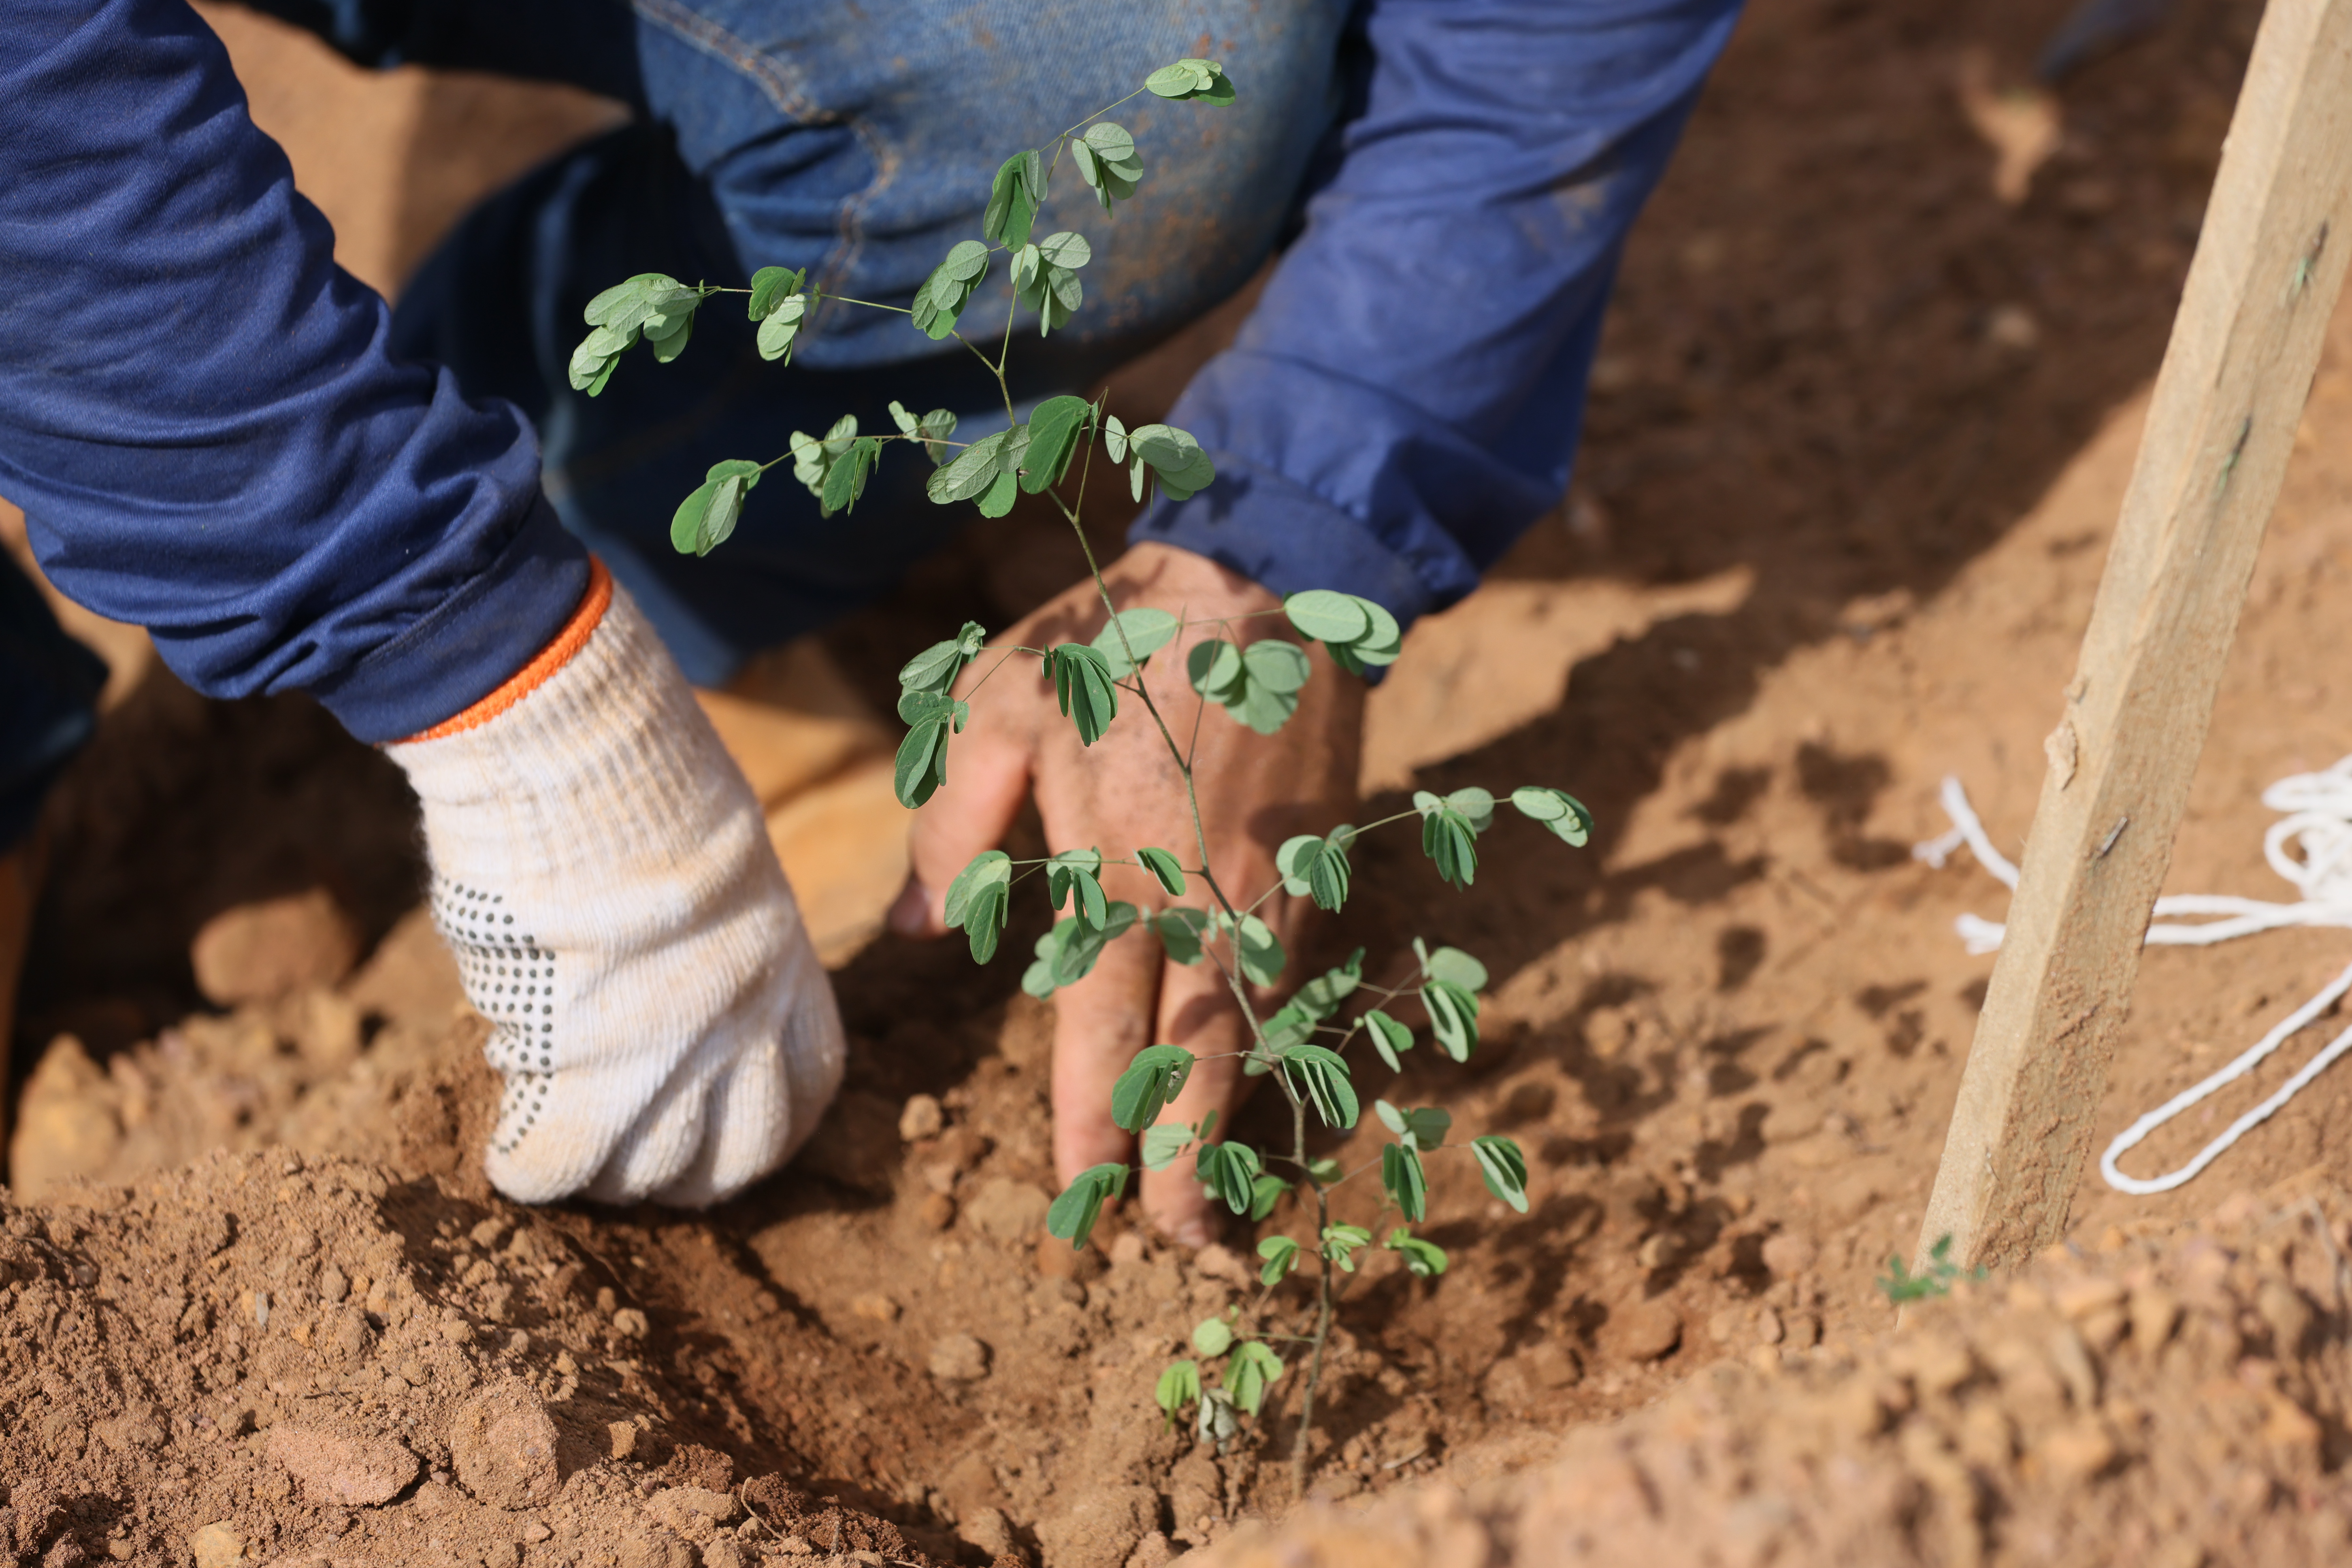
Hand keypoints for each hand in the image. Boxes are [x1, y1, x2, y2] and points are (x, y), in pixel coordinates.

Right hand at [389, 568, 845, 1206]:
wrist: (579, 761)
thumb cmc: (635, 780)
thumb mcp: (716, 861)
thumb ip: (713, 937)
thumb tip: (666, 975)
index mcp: (785, 966)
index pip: (809, 1089)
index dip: (767, 1123)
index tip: (722, 1129)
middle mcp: (744, 1023)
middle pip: (740, 1157)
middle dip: (688, 1172)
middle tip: (629, 1151)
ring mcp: (667, 1055)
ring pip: (652, 1173)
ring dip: (607, 1172)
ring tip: (563, 1135)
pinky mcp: (581, 1069)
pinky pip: (559, 1165)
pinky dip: (530, 1170)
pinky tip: (510, 1148)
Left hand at [890, 541, 1363, 1244]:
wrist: (1273, 583)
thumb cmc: (1116, 641)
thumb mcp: (998, 703)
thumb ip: (951, 820)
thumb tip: (912, 927)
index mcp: (1119, 861)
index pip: (1104, 1018)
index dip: (1098, 1111)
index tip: (1089, 1187)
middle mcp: (1203, 894)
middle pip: (1198, 1053)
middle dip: (1188, 1156)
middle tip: (1181, 1242)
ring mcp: (1270, 887)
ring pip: (1249, 1027)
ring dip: (1231, 1113)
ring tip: (1213, 1194)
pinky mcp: (1310, 870)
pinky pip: (1283, 977)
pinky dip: (1262, 1041)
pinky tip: (1240, 1080)